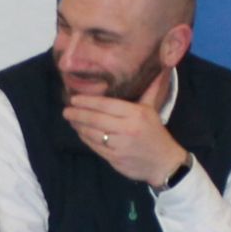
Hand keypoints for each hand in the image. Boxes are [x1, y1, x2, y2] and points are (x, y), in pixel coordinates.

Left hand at [64, 94, 184, 186]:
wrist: (164, 163)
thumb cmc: (156, 133)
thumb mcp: (152, 110)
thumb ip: (149, 90)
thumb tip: (158, 68)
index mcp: (136, 114)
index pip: (106, 105)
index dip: (87, 101)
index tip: (74, 99)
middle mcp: (127, 128)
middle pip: (96, 119)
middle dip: (78, 114)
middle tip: (66, 110)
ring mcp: (120, 145)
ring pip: (92, 134)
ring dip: (79, 126)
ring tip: (71, 120)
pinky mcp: (115, 158)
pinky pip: (95, 146)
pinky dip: (85, 139)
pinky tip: (80, 132)